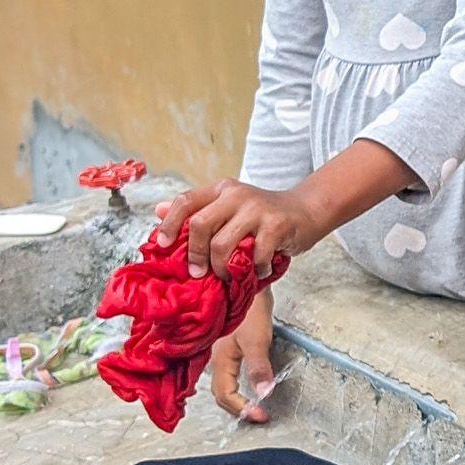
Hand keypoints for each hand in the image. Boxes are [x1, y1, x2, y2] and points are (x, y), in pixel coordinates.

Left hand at [156, 178, 317, 279]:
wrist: (306, 210)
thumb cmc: (263, 214)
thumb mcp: (229, 206)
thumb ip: (198, 209)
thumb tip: (158, 210)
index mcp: (222, 189)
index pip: (186, 200)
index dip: (170, 224)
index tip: (164, 245)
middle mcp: (237, 195)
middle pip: (200, 224)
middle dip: (194, 254)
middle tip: (198, 273)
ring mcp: (258, 209)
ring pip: (222, 244)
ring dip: (221, 268)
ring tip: (228, 276)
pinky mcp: (277, 225)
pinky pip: (254, 255)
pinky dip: (255, 269)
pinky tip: (259, 270)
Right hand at [210, 286, 276, 421]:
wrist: (244, 281)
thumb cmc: (249, 308)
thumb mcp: (257, 340)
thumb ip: (259, 368)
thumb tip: (264, 393)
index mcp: (220, 361)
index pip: (225, 396)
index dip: (242, 409)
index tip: (261, 415)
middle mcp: (215, 358)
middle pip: (220, 392)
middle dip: (237, 407)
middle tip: (256, 414)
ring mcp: (219, 350)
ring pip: (222, 381)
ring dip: (234, 396)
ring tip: (250, 403)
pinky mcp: (226, 342)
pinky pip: (226, 370)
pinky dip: (235, 382)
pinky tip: (243, 381)